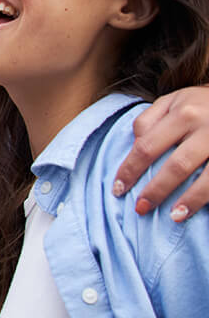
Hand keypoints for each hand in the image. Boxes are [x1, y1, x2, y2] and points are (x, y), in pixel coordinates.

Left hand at [115, 85, 208, 221]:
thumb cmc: (201, 103)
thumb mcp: (174, 100)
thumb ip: (150, 120)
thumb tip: (134, 146)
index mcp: (182, 113)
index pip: (147, 146)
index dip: (130, 170)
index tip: (118, 189)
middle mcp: (204, 127)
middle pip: (175, 166)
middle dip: (156, 190)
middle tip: (140, 208)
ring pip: (205, 178)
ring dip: (188, 200)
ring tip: (173, 217)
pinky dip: (208, 197)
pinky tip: (198, 209)